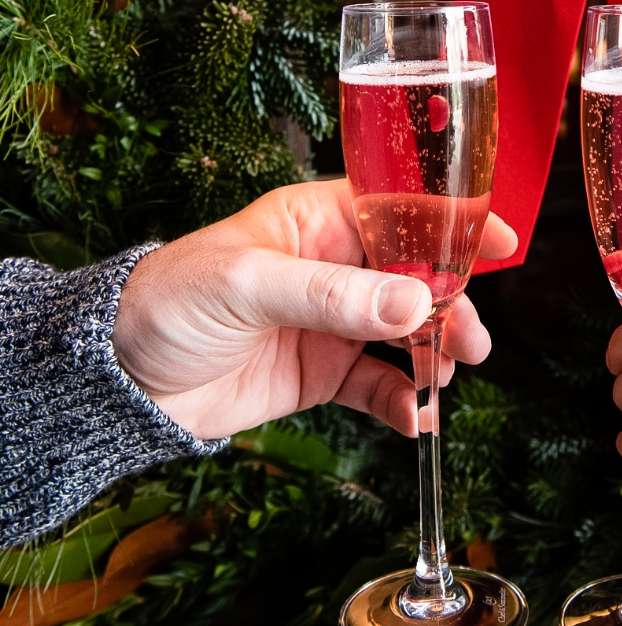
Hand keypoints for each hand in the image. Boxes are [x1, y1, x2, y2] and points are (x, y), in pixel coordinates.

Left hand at [112, 180, 516, 440]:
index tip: (498, 241)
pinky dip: (403, 400)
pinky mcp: (323, 370)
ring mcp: (332, 321)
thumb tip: (416, 302)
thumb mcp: (248, 285)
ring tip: (446, 377)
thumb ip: (333, 294)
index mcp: (316, 222)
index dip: (452, 223)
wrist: (119, 381)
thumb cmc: (167, 303)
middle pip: (416, 275)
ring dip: (436, 353)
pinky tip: (415, 416)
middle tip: (470, 339)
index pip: (399, 208)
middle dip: (451, 304)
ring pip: (407, 330)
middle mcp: (333, 266)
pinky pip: (378, 382)